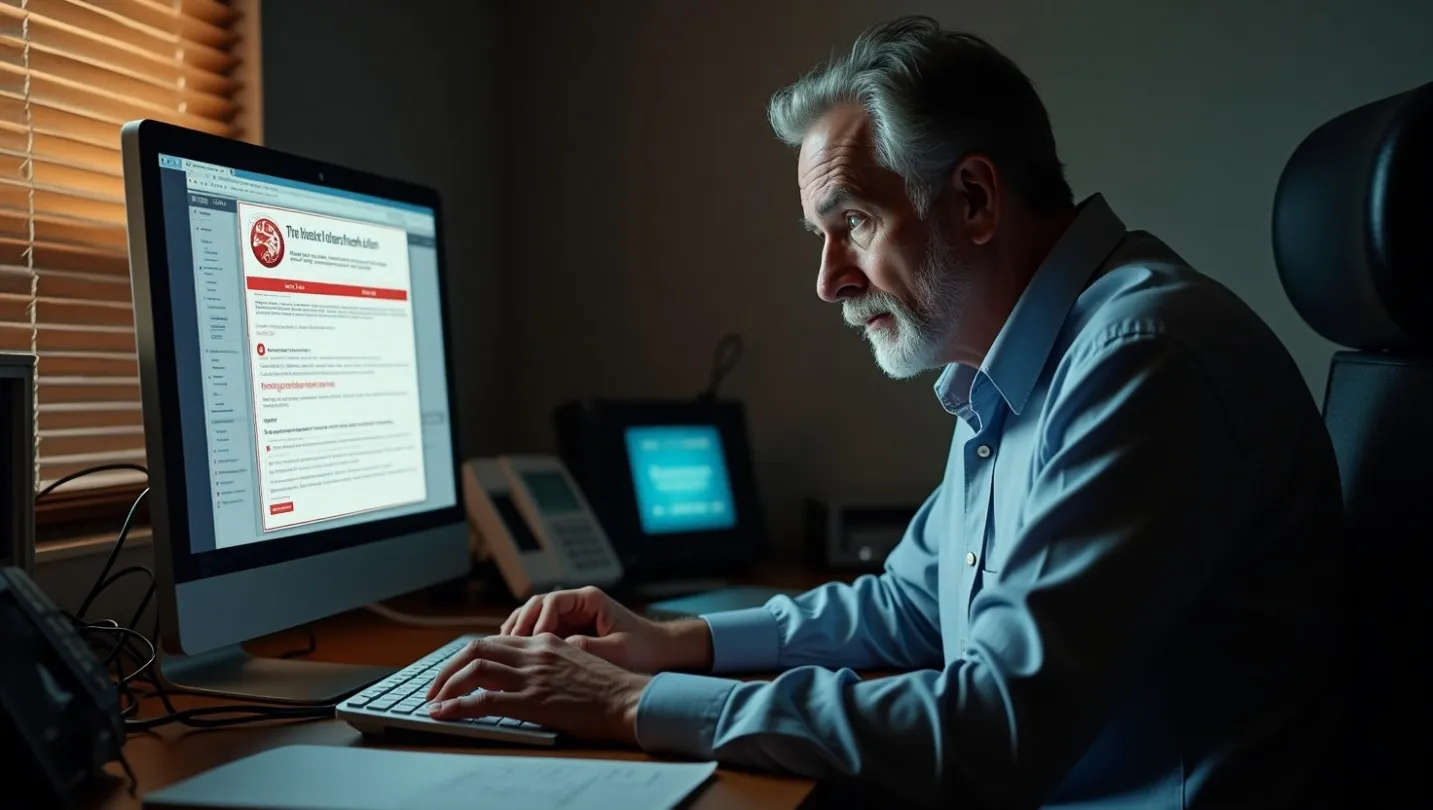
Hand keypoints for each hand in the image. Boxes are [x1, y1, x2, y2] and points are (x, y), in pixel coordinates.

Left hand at [424, 634, 649, 743]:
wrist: (630, 700)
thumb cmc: (610, 690)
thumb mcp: (577, 664)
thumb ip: (549, 663)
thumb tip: (525, 675)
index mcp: (545, 643)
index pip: (495, 641)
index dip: (468, 656)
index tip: (454, 672)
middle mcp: (535, 653)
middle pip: (477, 648)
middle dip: (448, 667)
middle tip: (433, 687)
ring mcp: (533, 675)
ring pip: (474, 669)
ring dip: (446, 685)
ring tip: (432, 701)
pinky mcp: (533, 700)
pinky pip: (483, 700)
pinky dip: (456, 705)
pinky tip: (442, 713)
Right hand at [500, 586, 711, 672]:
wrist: (661, 651)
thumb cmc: (644, 648)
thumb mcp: (617, 650)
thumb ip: (588, 648)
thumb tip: (557, 648)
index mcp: (589, 599)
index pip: (552, 601)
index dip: (537, 620)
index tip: (531, 642)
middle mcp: (577, 603)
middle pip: (536, 605)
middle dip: (520, 624)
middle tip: (507, 645)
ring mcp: (571, 617)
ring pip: (534, 617)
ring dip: (518, 632)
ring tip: (505, 650)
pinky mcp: (569, 631)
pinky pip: (540, 632)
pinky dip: (526, 642)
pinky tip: (516, 657)